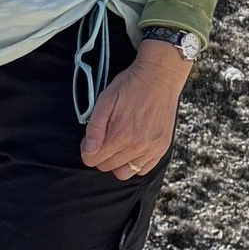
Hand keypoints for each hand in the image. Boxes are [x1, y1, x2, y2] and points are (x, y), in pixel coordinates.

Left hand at [82, 39, 190, 179]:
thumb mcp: (105, 100)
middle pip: (107, 167)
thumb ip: (94, 129)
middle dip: (101, 155)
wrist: (160, 76)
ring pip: (124, 173)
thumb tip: (87, 152)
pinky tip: (133, 149)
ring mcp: (151, 149)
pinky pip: (143, 170)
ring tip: (119, 146)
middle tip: (105, 138)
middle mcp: (136, 147)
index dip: (87, 150)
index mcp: (119, 136)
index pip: (92, 160)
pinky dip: (134, 164)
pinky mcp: (162, 148)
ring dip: (117, 163)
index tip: (91, 140)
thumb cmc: (130, 85)